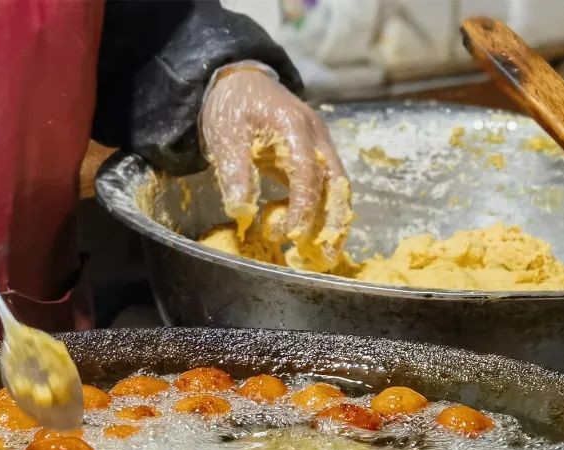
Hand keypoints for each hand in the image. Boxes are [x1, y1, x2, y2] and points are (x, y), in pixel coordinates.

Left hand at [200, 67, 352, 264]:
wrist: (238, 80)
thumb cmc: (231, 107)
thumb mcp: (225, 135)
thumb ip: (235, 171)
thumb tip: (241, 211)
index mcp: (294, 126)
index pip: (307, 172)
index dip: (303, 206)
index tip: (292, 233)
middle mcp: (316, 134)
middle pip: (336, 182)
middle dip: (333, 221)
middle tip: (325, 255)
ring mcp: (320, 142)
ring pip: (338, 185)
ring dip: (335, 219)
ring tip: (326, 252)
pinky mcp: (316, 151)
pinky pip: (328, 183)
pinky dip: (326, 209)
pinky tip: (316, 232)